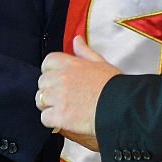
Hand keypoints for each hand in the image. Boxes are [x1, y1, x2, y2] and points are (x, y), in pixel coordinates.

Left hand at [37, 36, 119, 151]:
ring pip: (40, 100)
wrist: (121, 107)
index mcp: (70, 64)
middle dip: (50, 89)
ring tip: (65, 109)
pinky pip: (44, 118)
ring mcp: (58, 97)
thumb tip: (77, 40)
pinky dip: (52, 121)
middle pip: (42, 82)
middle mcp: (60, 79)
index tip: (59, 79)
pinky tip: (65, 120)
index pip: (47, 62)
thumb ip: (85, 51)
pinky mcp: (59, 116)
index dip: (52, 71)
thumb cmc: (114, 87)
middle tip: (64, 97)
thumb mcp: (101, 63)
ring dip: (49, 105)